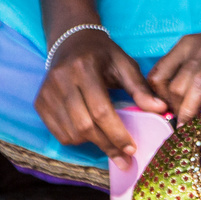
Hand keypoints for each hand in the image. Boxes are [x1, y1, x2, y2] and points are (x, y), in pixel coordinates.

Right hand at [34, 29, 165, 166]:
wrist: (72, 41)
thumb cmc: (103, 54)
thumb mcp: (125, 64)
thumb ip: (140, 88)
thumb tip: (161, 109)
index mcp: (84, 68)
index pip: (101, 110)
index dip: (117, 133)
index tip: (132, 149)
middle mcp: (61, 80)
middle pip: (85, 126)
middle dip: (107, 145)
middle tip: (125, 158)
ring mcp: (47, 92)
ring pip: (71, 133)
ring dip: (93, 144)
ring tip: (109, 143)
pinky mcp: (39, 102)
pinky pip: (59, 133)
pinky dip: (77, 140)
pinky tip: (91, 135)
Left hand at [148, 25, 200, 126]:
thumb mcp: (197, 54)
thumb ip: (179, 74)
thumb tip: (164, 107)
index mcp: (187, 45)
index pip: (159, 75)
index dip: (158, 99)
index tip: (166, 111)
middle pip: (178, 84)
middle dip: (177, 109)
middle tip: (182, 123)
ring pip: (199, 85)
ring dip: (192, 111)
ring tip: (191, 128)